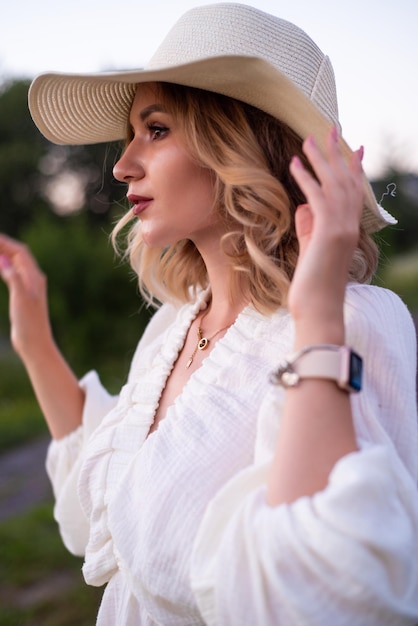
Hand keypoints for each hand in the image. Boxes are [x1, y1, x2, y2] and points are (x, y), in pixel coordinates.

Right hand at [0, 234, 52, 358]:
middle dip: (4, 245)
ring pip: (16, 264)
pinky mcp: (23, 296)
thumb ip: (14, 279)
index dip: (5, 242)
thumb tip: (4, 261)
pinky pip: (14, 274)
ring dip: (4, 254)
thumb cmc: (30, 323)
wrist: (35, 343)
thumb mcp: (21, 299)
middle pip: (18, 255)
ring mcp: (29, 287)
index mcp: (35, 277)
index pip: (20, 252)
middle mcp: (34, 279)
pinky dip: (5, 266)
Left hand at [288, 127, 363, 342]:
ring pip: (333, 183)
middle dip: (337, 152)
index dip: (353, 167)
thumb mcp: (311, 251)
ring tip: (307, 137)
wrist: (319, 310)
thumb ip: (309, 228)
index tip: (353, 148)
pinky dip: (306, 177)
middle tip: (329, 127)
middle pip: (346, 180)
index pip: (353, 192)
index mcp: (348, 229)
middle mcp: (350, 225)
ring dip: (320, 158)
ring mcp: (342, 228)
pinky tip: (294, 163)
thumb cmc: (313, 287)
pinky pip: (318, 197)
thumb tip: (303, 207)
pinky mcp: (329, 232)